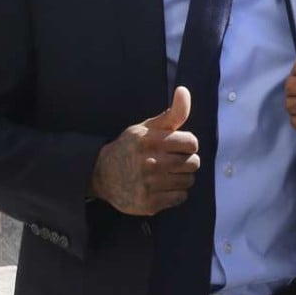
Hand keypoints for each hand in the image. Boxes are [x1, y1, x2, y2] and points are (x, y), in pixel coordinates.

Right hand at [89, 86, 199, 215]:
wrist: (102, 174)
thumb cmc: (131, 147)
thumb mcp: (148, 127)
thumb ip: (172, 112)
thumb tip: (184, 90)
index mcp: (151, 141)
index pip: (192, 143)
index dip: (187, 144)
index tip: (176, 146)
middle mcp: (150, 163)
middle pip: (193, 163)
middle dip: (185, 160)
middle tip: (171, 161)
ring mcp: (150, 185)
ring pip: (189, 180)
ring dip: (181, 177)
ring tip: (166, 173)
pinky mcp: (150, 203)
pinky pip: (181, 197)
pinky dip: (176, 193)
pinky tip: (162, 187)